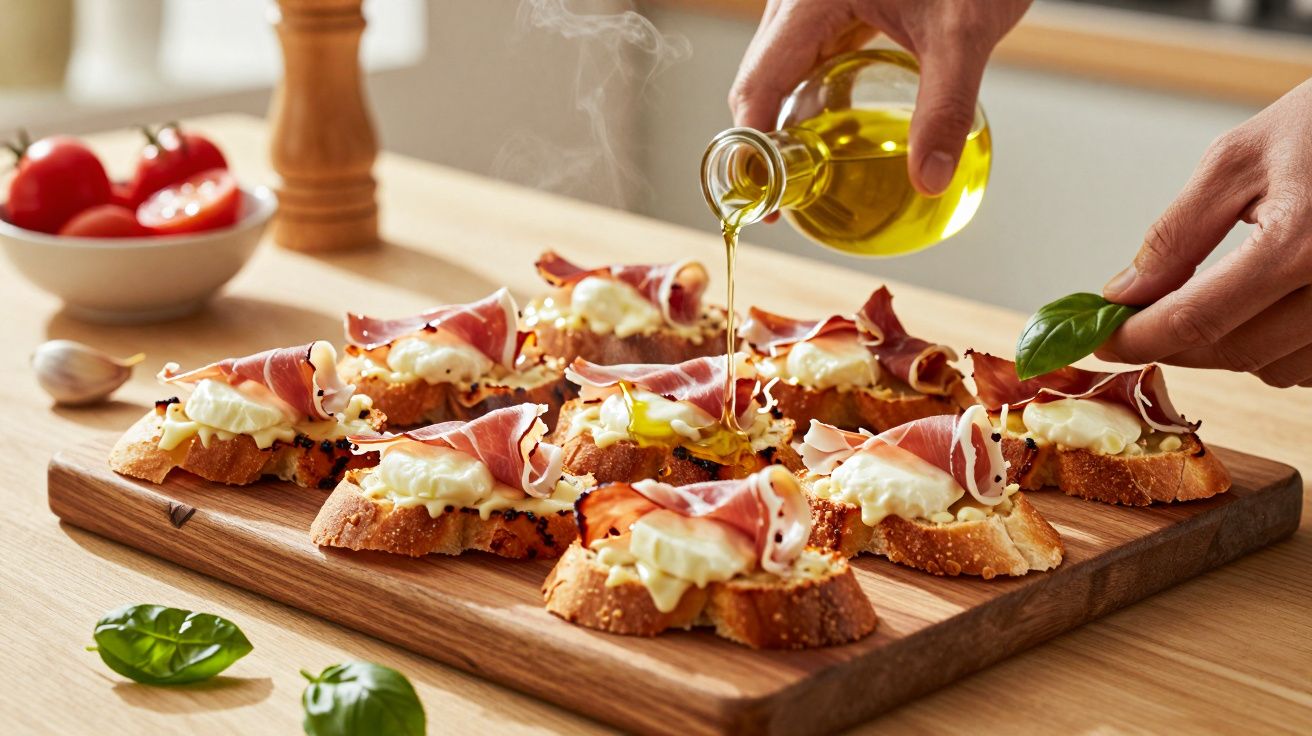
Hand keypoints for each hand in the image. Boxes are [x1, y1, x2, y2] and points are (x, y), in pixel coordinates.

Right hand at [728, 0, 1030, 195]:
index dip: (754, 147)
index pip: (758, 84)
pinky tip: (836, 127)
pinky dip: (813, 94)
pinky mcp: (832, 2)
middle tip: (790, 194)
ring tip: (809, 170)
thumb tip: (930, 178)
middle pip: (760, 80)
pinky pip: (807, 55)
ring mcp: (810, 0)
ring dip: (789, 118)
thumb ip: (944, 108)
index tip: (768, 196)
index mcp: (808, 0)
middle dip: (768, 139)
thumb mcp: (962, 33)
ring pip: (781, 69)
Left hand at [1099, 80, 1311, 387]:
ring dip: (1232, 348)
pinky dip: (1280, 348)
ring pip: (1276, 369)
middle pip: (1234, 353)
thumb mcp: (1239, 160)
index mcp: (1301, 244)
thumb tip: (1124, 294)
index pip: (1196, 320)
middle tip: (1141, 322)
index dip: (1138, 338)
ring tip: (1215, 301)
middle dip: (1177, 343)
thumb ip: (1177, 234)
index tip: (1103, 340)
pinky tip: (1267, 309)